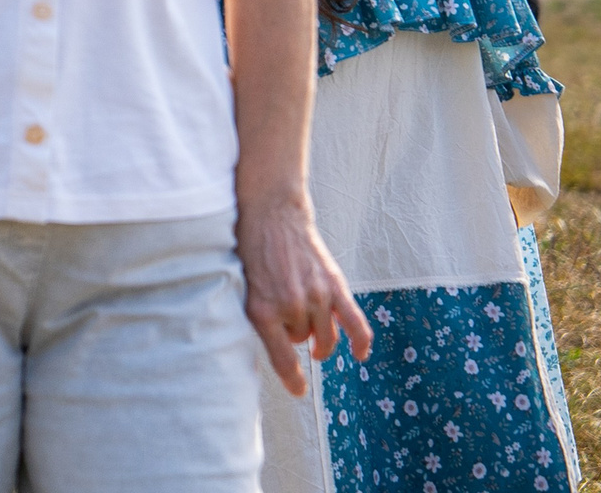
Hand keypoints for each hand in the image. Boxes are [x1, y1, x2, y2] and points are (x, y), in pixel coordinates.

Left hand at [236, 192, 370, 395]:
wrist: (270, 210)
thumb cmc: (250, 247)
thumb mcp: (241, 285)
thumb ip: (257, 316)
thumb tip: (274, 347)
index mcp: (261, 310)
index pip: (282, 359)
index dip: (293, 379)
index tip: (298, 390)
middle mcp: (289, 307)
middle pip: (300, 340)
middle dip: (294, 333)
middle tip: (285, 314)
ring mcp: (314, 297)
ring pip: (324, 334)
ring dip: (318, 335)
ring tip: (311, 332)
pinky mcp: (333, 285)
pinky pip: (354, 323)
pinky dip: (360, 342)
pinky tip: (359, 354)